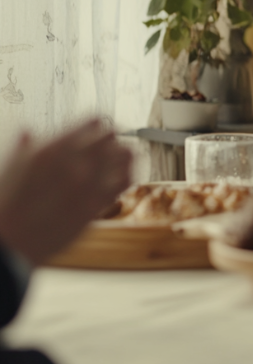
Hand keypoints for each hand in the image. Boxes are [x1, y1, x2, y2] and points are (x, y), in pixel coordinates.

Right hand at [0, 119, 132, 264]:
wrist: (12, 241)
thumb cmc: (8, 204)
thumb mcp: (11, 167)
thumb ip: (26, 146)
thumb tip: (29, 131)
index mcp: (54, 148)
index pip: (94, 121)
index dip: (98, 124)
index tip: (99, 128)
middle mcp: (75, 163)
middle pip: (112, 136)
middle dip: (111, 137)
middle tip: (110, 142)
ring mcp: (89, 184)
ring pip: (125, 155)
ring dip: (124, 152)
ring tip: (120, 155)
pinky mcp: (97, 204)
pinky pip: (126, 180)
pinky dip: (129, 172)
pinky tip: (124, 173)